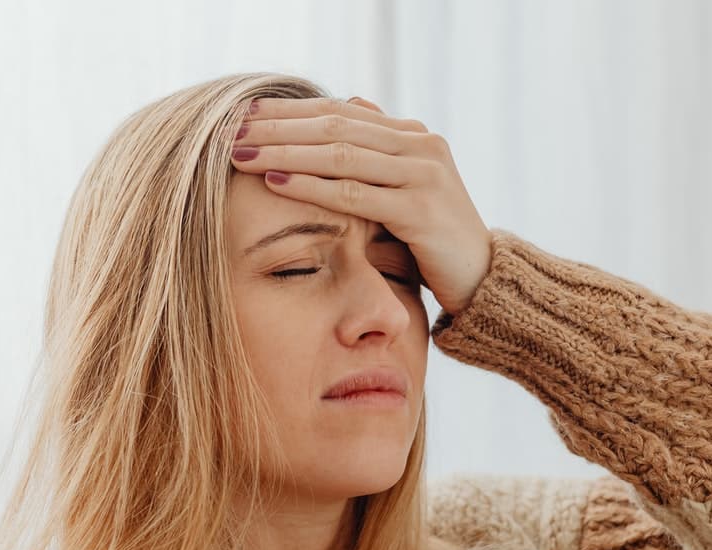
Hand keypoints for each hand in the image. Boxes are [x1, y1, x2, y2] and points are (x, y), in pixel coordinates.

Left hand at [230, 96, 491, 315]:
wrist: (483, 283)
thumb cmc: (434, 244)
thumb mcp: (405, 193)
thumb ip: (380, 152)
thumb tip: (350, 104)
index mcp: (414, 137)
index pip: (339, 112)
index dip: (289, 112)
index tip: (242, 116)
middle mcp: (422, 146)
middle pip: (334, 126)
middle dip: (278, 127)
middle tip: (229, 130)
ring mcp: (424, 176)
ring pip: (340, 154)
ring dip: (285, 151)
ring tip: (241, 154)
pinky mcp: (421, 210)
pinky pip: (355, 193)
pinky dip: (311, 186)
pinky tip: (276, 182)